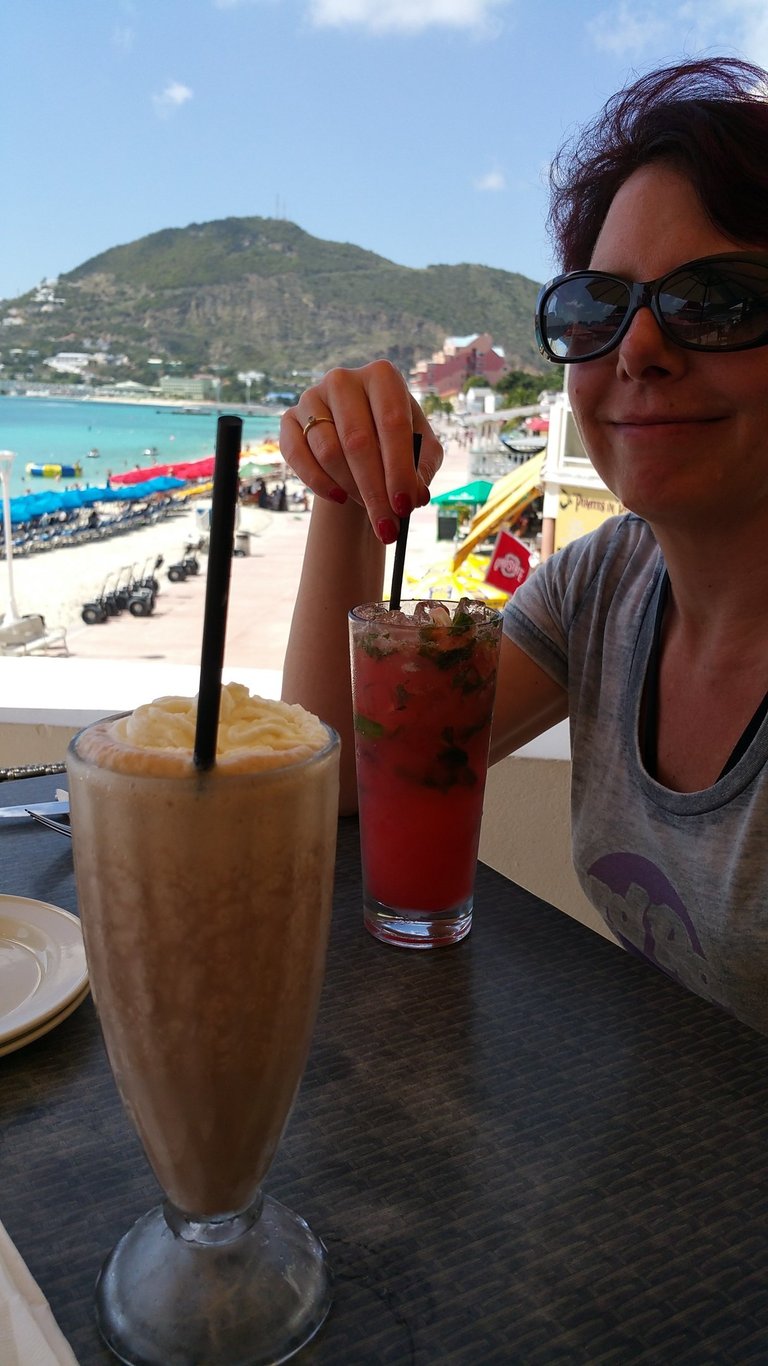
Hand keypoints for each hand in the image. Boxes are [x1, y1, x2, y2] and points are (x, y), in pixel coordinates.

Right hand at [280, 361, 442, 542]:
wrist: (356, 444)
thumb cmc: (394, 444)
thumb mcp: (420, 453)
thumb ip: (423, 469)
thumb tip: (416, 494)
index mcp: (382, 376)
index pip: (392, 423)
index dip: (400, 468)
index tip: (405, 506)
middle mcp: (344, 379)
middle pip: (358, 441)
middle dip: (374, 491)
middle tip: (387, 526)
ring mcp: (312, 396)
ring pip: (328, 451)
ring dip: (351, 489)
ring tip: (369, 509)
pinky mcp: (289, 419)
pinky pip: (298, 456)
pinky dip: (319, 483)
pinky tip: (339, 498)